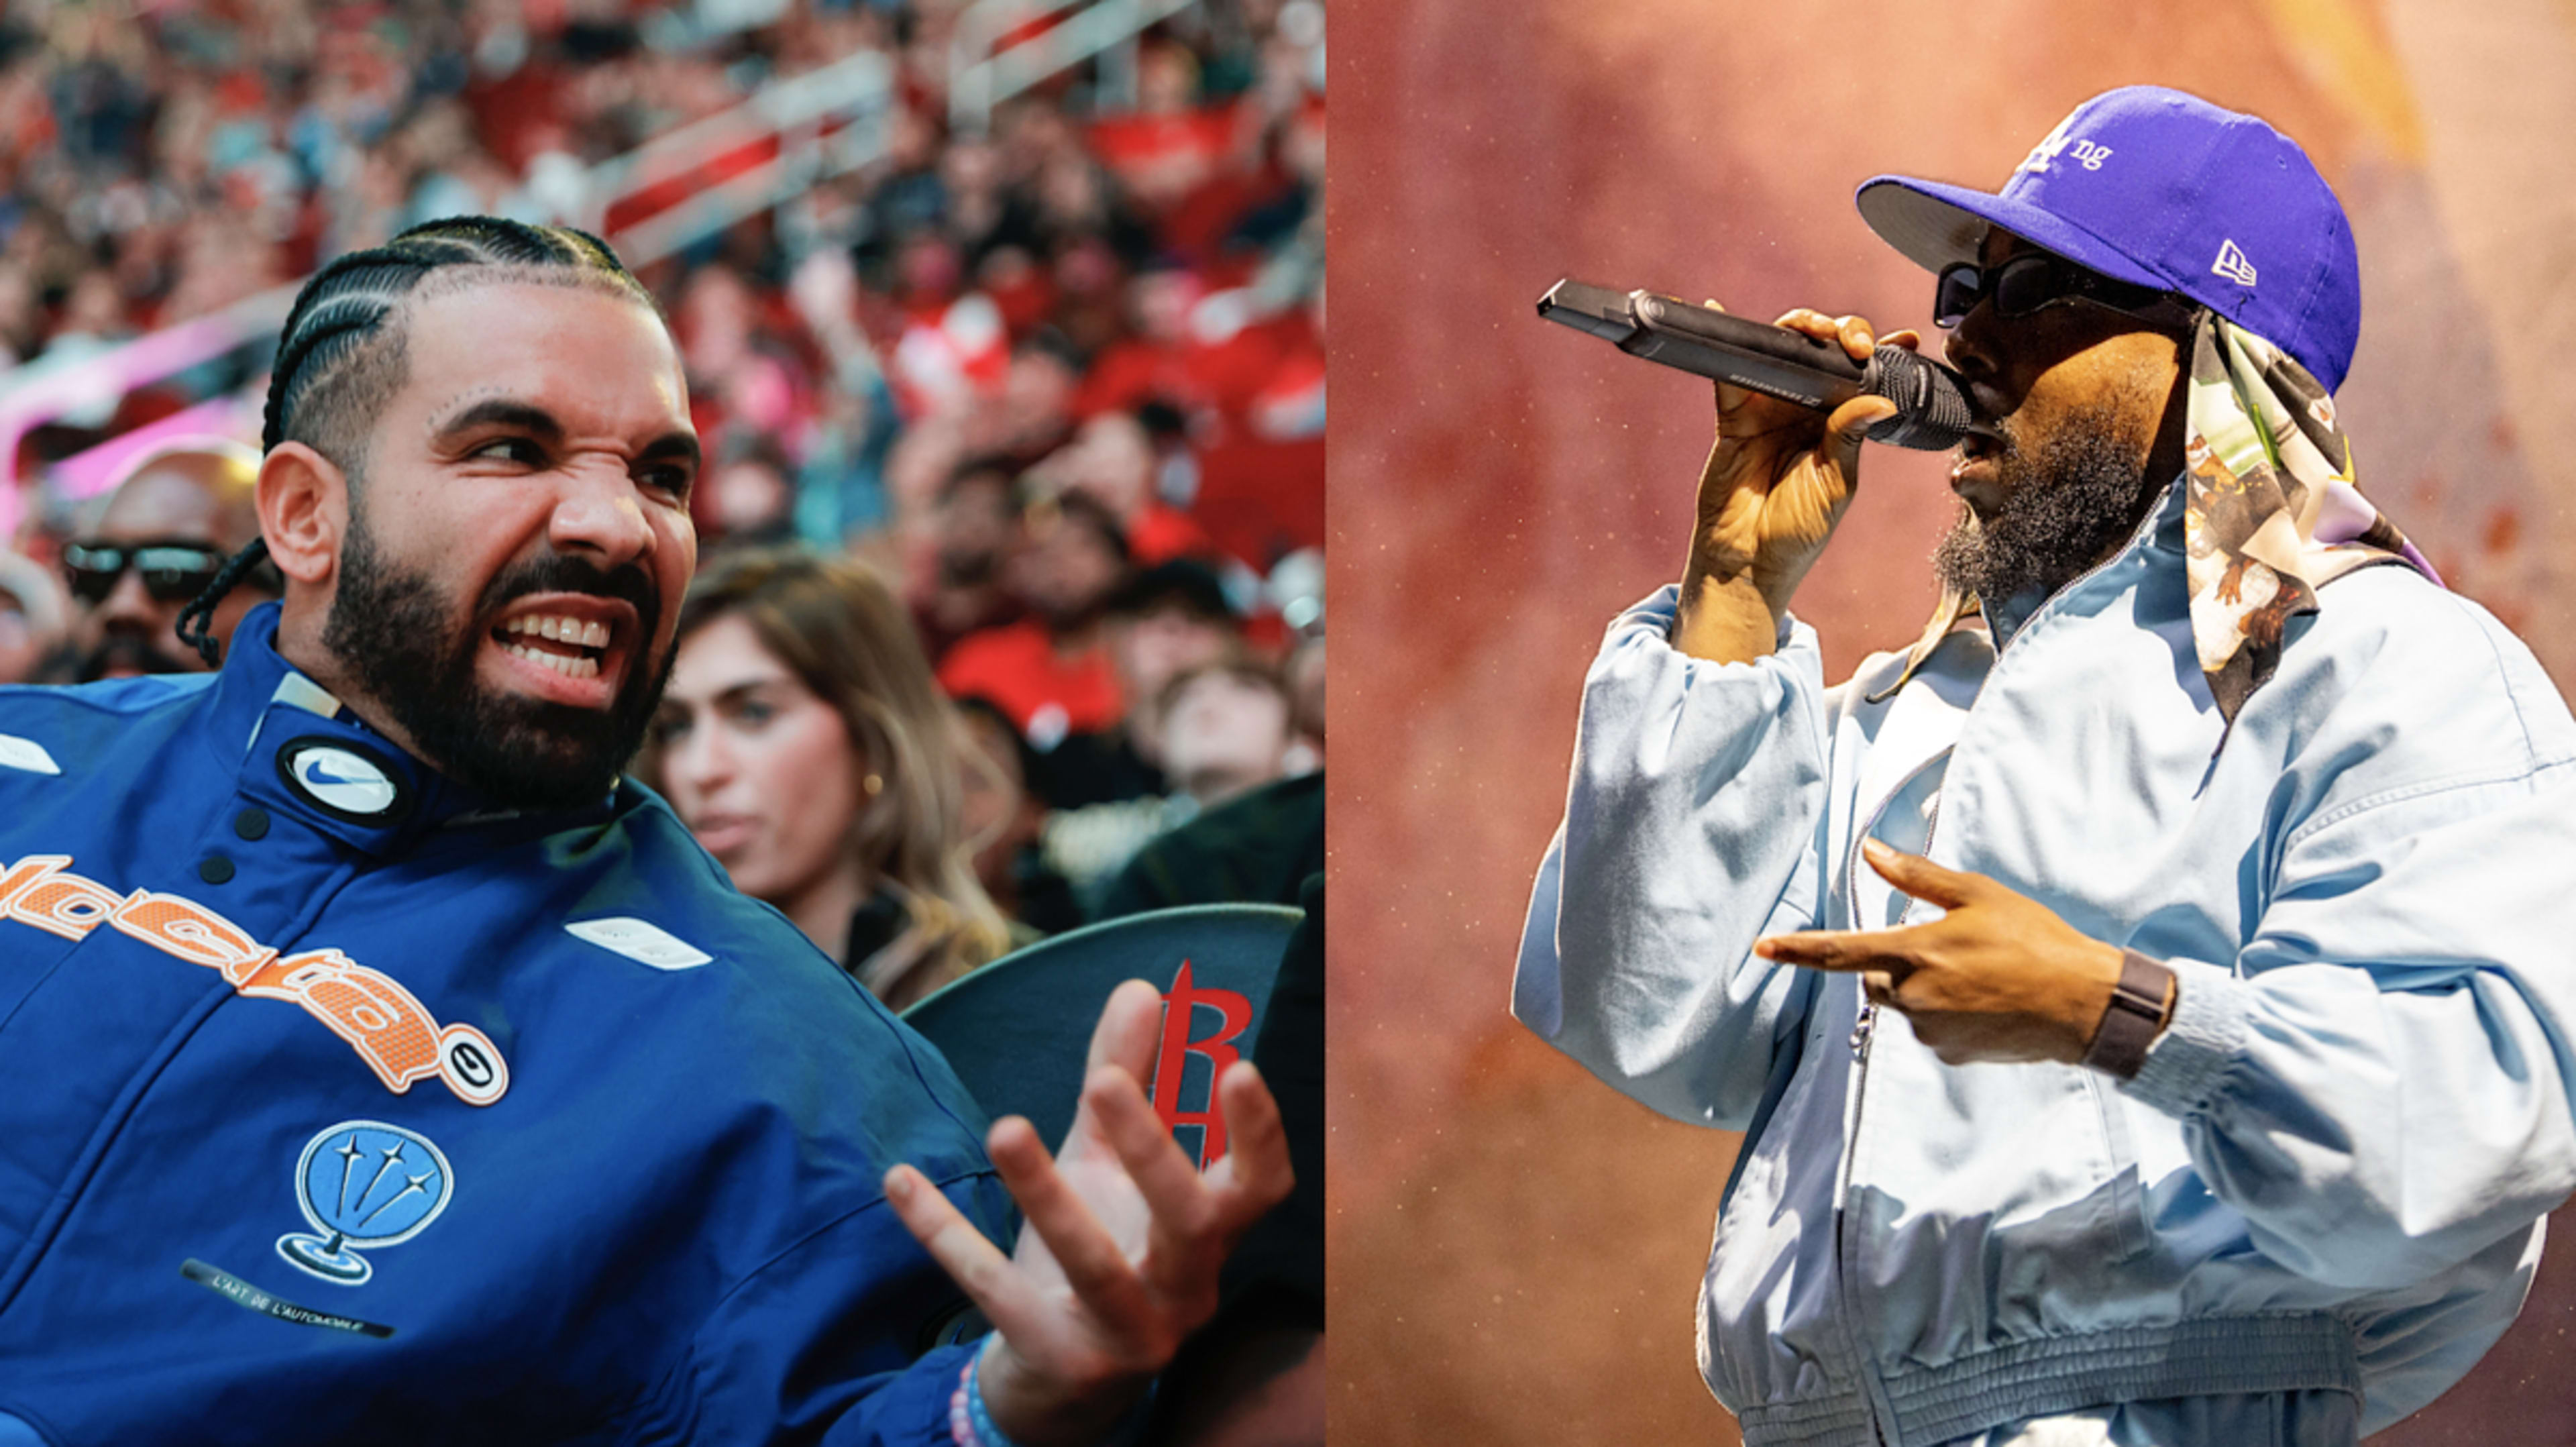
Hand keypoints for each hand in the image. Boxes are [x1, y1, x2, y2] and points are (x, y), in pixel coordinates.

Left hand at [885, 980, 1292, 1446]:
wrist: (1054, 1377)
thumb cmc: (1100, 1245)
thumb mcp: (1107, 1163)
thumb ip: (1129, 1077)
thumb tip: (1141, 987)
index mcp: (1210, 1237)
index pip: (1261, 1189)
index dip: (1258, 1134)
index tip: (1236, 1066)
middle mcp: (1186, 1291)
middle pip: (1191, 1224)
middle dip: (1152, 1151)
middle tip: (1102, 1082)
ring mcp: (1128, 1335)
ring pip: (1096, 1267)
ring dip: (1047, 1195)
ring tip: (1004, 1126)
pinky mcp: (1059, 1361)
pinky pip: (1001, 1296)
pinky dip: (950, 1238)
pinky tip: (902, 1184)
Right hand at [1677, 307, 1919, 657]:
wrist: (1748, 562)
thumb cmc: (1797, 533)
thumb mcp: (1836, 484)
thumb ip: (1851, 439)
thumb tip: (1880, 400)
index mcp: (1840, 424)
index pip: (1866, 377)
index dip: (1884, 351)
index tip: (1907, 340)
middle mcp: (1806, 409)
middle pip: (1826, 351)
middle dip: (1843, 333)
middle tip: (1854, 345)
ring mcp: (1770, 409)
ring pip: (1785, 351)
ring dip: (1800, 328)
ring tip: (1813, 330)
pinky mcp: (1734, 416)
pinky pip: (1730, 372)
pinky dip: (1729, 342)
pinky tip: (1724, 311)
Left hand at [1752, 838, 2125, 1064]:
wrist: (2085, 1005)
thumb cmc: (2034, 941)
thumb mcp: (1977, 895)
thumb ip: (1916, 876)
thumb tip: (1870, 850)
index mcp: (1915, 954)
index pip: (1840, 952)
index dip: (1797, 950)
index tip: (1761, 948)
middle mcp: (1914, 997)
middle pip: (1874, 979)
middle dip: (1891, 964)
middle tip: (1946, 948)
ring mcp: (1931, 1031)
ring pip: (1906, 1003)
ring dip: (1925, 988)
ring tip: (1980, 974)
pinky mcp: (1951, 1054)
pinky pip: (1932, 1027)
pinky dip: (1948, 1012)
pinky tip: (1987, 1001)